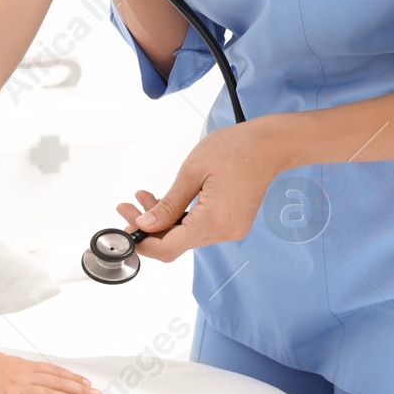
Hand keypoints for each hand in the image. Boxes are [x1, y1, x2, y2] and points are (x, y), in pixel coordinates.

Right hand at [0, 344, 101, 393]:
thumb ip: (8, 369)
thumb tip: (16, 372)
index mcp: (19, 365)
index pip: (52, 371)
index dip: (71, 377)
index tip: (86, 382)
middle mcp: (22, 374)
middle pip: (57, 382)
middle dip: (79, 389)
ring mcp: (16, 387)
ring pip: (51, 393)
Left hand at [115, 118, 286, 262]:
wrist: (269, 145)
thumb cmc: (234, 150)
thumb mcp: (192, 172)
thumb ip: (168, 204)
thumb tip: (145, 225)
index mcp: (214, 221)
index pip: (169, 248)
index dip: (143, 242)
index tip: (124, 229)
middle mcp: (224, 232)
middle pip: (176, 242)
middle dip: (149, 227)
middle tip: (126, 208)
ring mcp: (230, 229)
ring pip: (186, 235)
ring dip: (163, 220)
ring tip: (143, 198)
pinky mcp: (232, 223)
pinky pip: (199, 227)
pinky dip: (180, 218)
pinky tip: (165, 201)